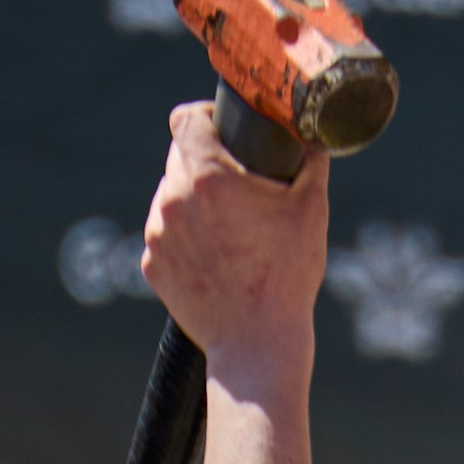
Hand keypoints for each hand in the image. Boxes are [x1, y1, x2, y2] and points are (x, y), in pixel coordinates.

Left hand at [140, 103, 328, 371]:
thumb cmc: (287, 277)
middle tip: (236, 183)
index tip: (222, 129)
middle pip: (178, 156)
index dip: (204, 117)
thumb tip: (312, 134)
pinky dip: (184, 235)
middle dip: (204, 161)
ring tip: (226, 225)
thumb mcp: (311, 209)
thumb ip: (310, 159)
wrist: (256, 345)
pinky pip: (164, 233)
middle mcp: (174, 200)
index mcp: (208, 177)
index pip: (185, 119)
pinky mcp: (151, 264)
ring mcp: (158, 234)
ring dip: (192, 199)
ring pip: (169, 195)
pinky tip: (213, 254)